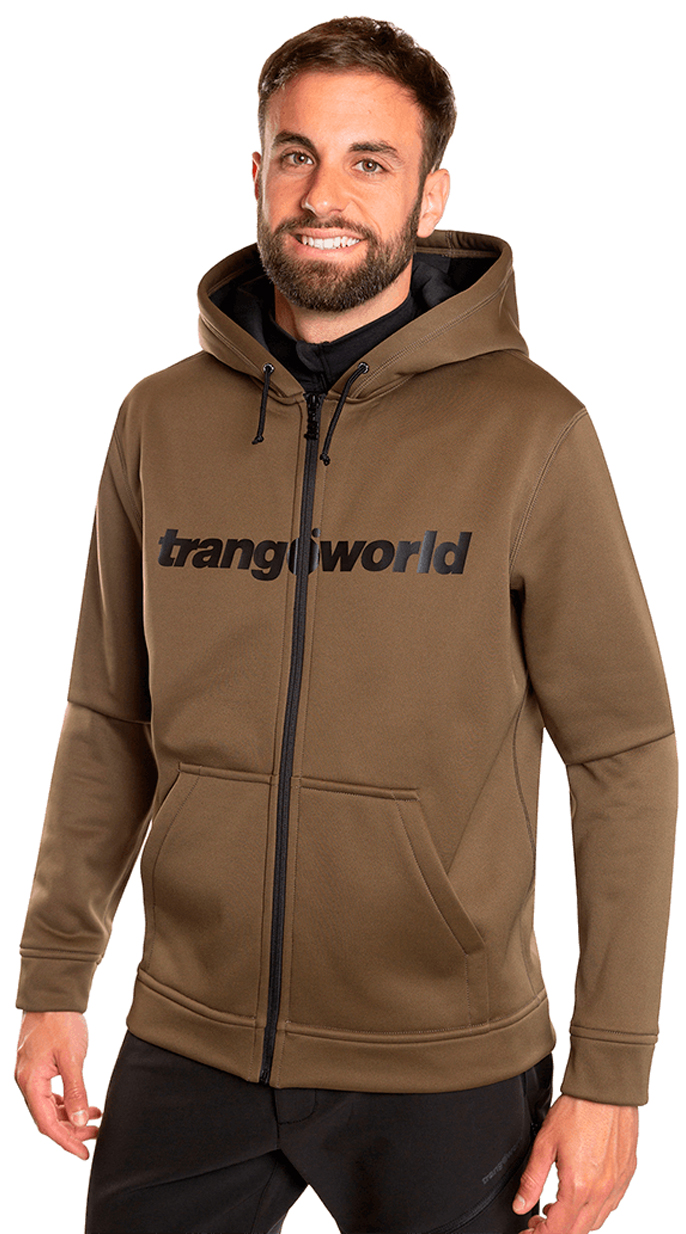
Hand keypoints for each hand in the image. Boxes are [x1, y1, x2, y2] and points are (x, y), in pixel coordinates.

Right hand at [15, 1011, 100, 1158]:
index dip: (66, 1141)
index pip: (47, 1123)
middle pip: (47, 1118)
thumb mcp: (72, 1058)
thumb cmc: (60, 1021)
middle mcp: (26, 1081)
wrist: (52, 994)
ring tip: (94, 1119)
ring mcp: (30, 1074)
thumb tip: (81, 1121)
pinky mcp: (37, 1066)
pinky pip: (49, 1093)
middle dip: (71, 1130)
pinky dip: (66, 1102)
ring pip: (48, 1106)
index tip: (83, 1152)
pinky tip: (83, 1102)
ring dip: (70, 1116)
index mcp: (30, 1082)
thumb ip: (76, 1091)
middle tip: (95, 1135)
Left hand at [513, 1094, 637, 1232]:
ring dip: (575, 1223)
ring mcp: (617, 1184)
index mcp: (578, 1185)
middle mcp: (601, 1190)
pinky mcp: (626, 1175)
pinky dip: (594, 1210)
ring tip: (556, 1207)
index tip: (529, 1229)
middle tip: (538, 1219)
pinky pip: (611, 1205)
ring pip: (596, 1222)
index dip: (540, 1233)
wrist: (606, 1091)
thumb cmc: (578, 1110)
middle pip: (577, 1231)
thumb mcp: (544, 1143)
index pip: (558, 1229)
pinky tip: (581, 1195)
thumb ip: (532, 1179)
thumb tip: (520, 1204)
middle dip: (555, 1231)